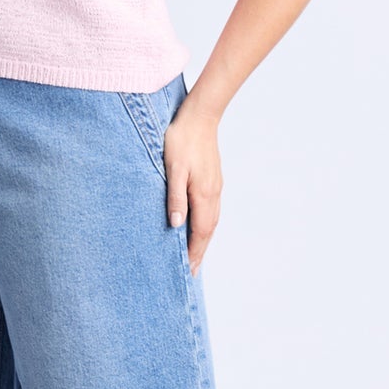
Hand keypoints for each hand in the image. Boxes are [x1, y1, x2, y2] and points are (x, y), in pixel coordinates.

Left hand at [163, 95, 221, 276]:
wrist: (200, 116)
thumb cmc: (181, 139)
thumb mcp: (173, 168)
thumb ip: (175, 197)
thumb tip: (175, 225)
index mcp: (203, 194)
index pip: (199, 232)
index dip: (194, 253)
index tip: (189, 271)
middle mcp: (213, 194)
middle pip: (208, 231)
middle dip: (200, 252)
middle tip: (192, 272)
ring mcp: (215, 187)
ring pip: (211, 221)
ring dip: (203, 240)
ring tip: (194, 255)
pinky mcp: (213, 180)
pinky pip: (211, 210)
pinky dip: (206, 225)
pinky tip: (198, 226)